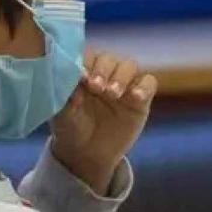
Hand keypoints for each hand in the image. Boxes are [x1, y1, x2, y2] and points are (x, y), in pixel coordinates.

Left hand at [50, 49, 157, 194]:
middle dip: (103, 70)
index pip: (87, 56)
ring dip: (121, 76)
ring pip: (129, 66)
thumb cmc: (71, 128)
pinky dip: (144, 86)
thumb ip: (66, 94)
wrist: (87, 154)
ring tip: (113, 94)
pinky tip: (136, 97)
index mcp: (83, 72)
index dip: (86, 62)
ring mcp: (124, 85)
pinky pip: (149, 83)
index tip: (81, 76)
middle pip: (108, 59)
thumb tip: (73, 76)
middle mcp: (104, 74)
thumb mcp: (62, 114)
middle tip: (96, 87)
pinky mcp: (140, 99)